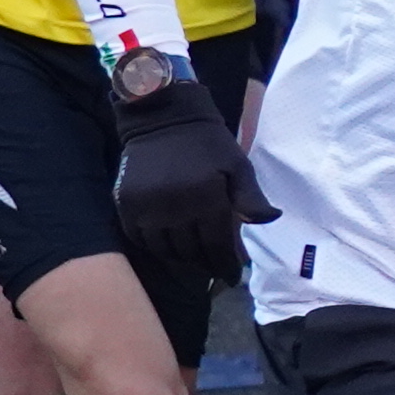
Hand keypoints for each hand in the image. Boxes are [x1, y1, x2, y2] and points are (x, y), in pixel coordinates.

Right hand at [107, 62, 266, 292]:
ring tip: (193, 259)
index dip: (226, 265)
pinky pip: (140, 239)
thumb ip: (251, 197)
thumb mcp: (238, 165)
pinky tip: (168, 246)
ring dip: (181, 259)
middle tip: (214, 267)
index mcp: (206, 197)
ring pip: (165, 250)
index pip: (217, 245)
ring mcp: (146, 207)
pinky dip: (155, 247)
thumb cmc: (208, 143)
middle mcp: (174, 207)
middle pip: (191, 252)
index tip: (233, 276)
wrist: (163, 117)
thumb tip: (268, 221)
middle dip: (206, 263)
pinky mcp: (125, 204)